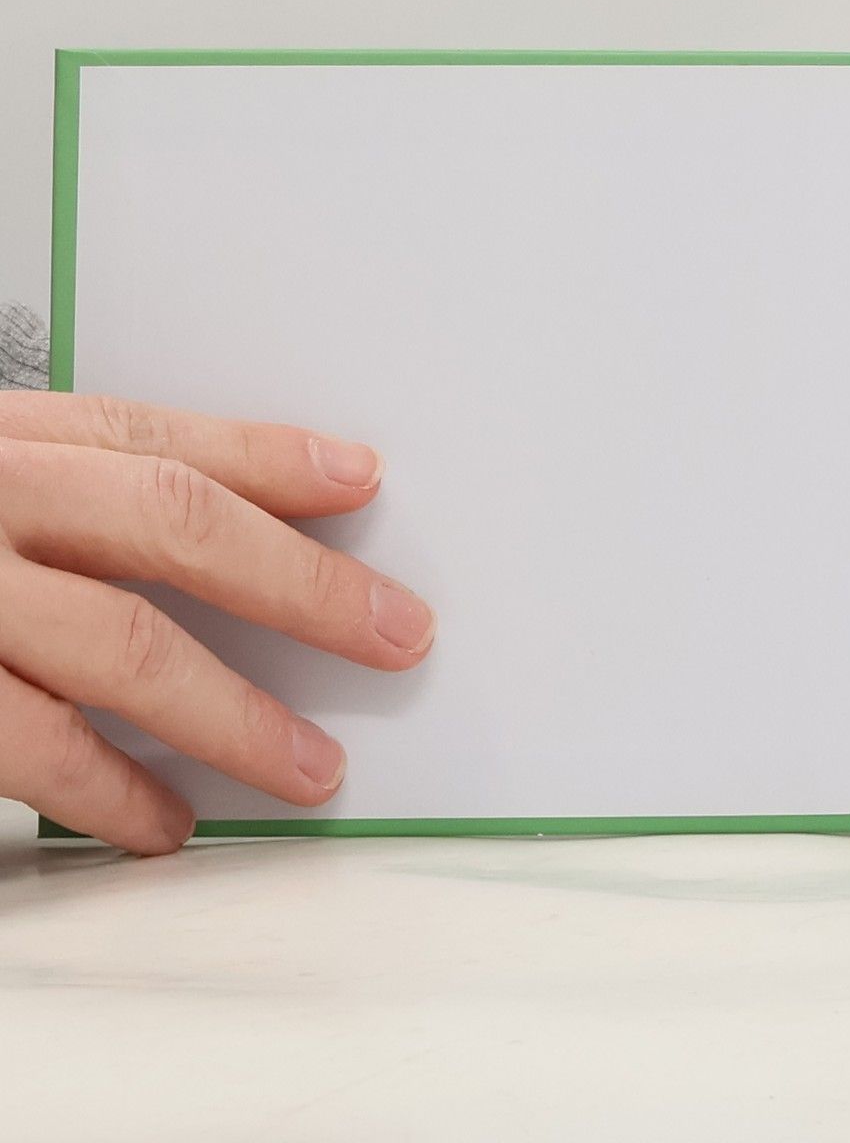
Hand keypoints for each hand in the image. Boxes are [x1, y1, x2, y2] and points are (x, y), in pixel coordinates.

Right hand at [0, 395, 433, 852]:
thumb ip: (82, 496)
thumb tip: (245, 516)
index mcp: (13, 446)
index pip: (160, 440)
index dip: (271, 459)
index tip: (365, 481)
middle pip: (176, 524)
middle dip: (304, 584)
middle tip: (398, 635)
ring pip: (126, 646)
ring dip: (238, 717)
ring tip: (314, 768)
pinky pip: (37, 747)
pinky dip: (114, 791)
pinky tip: (168, 822)